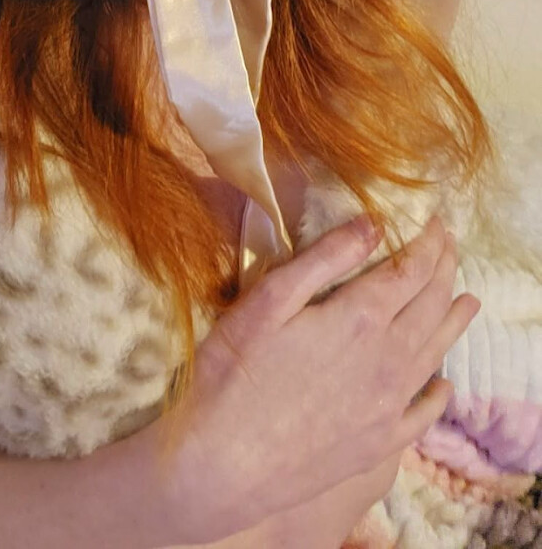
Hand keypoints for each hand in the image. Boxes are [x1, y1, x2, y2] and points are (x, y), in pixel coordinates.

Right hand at [163, 215, 475, 545]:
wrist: (220, 465)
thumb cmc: (231, 374)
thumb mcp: (268, 300)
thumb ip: (324, 259)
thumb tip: (373, 226)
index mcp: (358, 319)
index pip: (410, 271)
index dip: (428, 243)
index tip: (438, 222)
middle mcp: (385, 362)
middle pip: (430, 307)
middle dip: (444, 271)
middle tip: (450, 246)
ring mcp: (386, 407)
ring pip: (434, 354)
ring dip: (453, 322)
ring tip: (468, 301)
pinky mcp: (377, 445)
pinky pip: (423, 414)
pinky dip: (439, 393)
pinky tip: (443, 384)